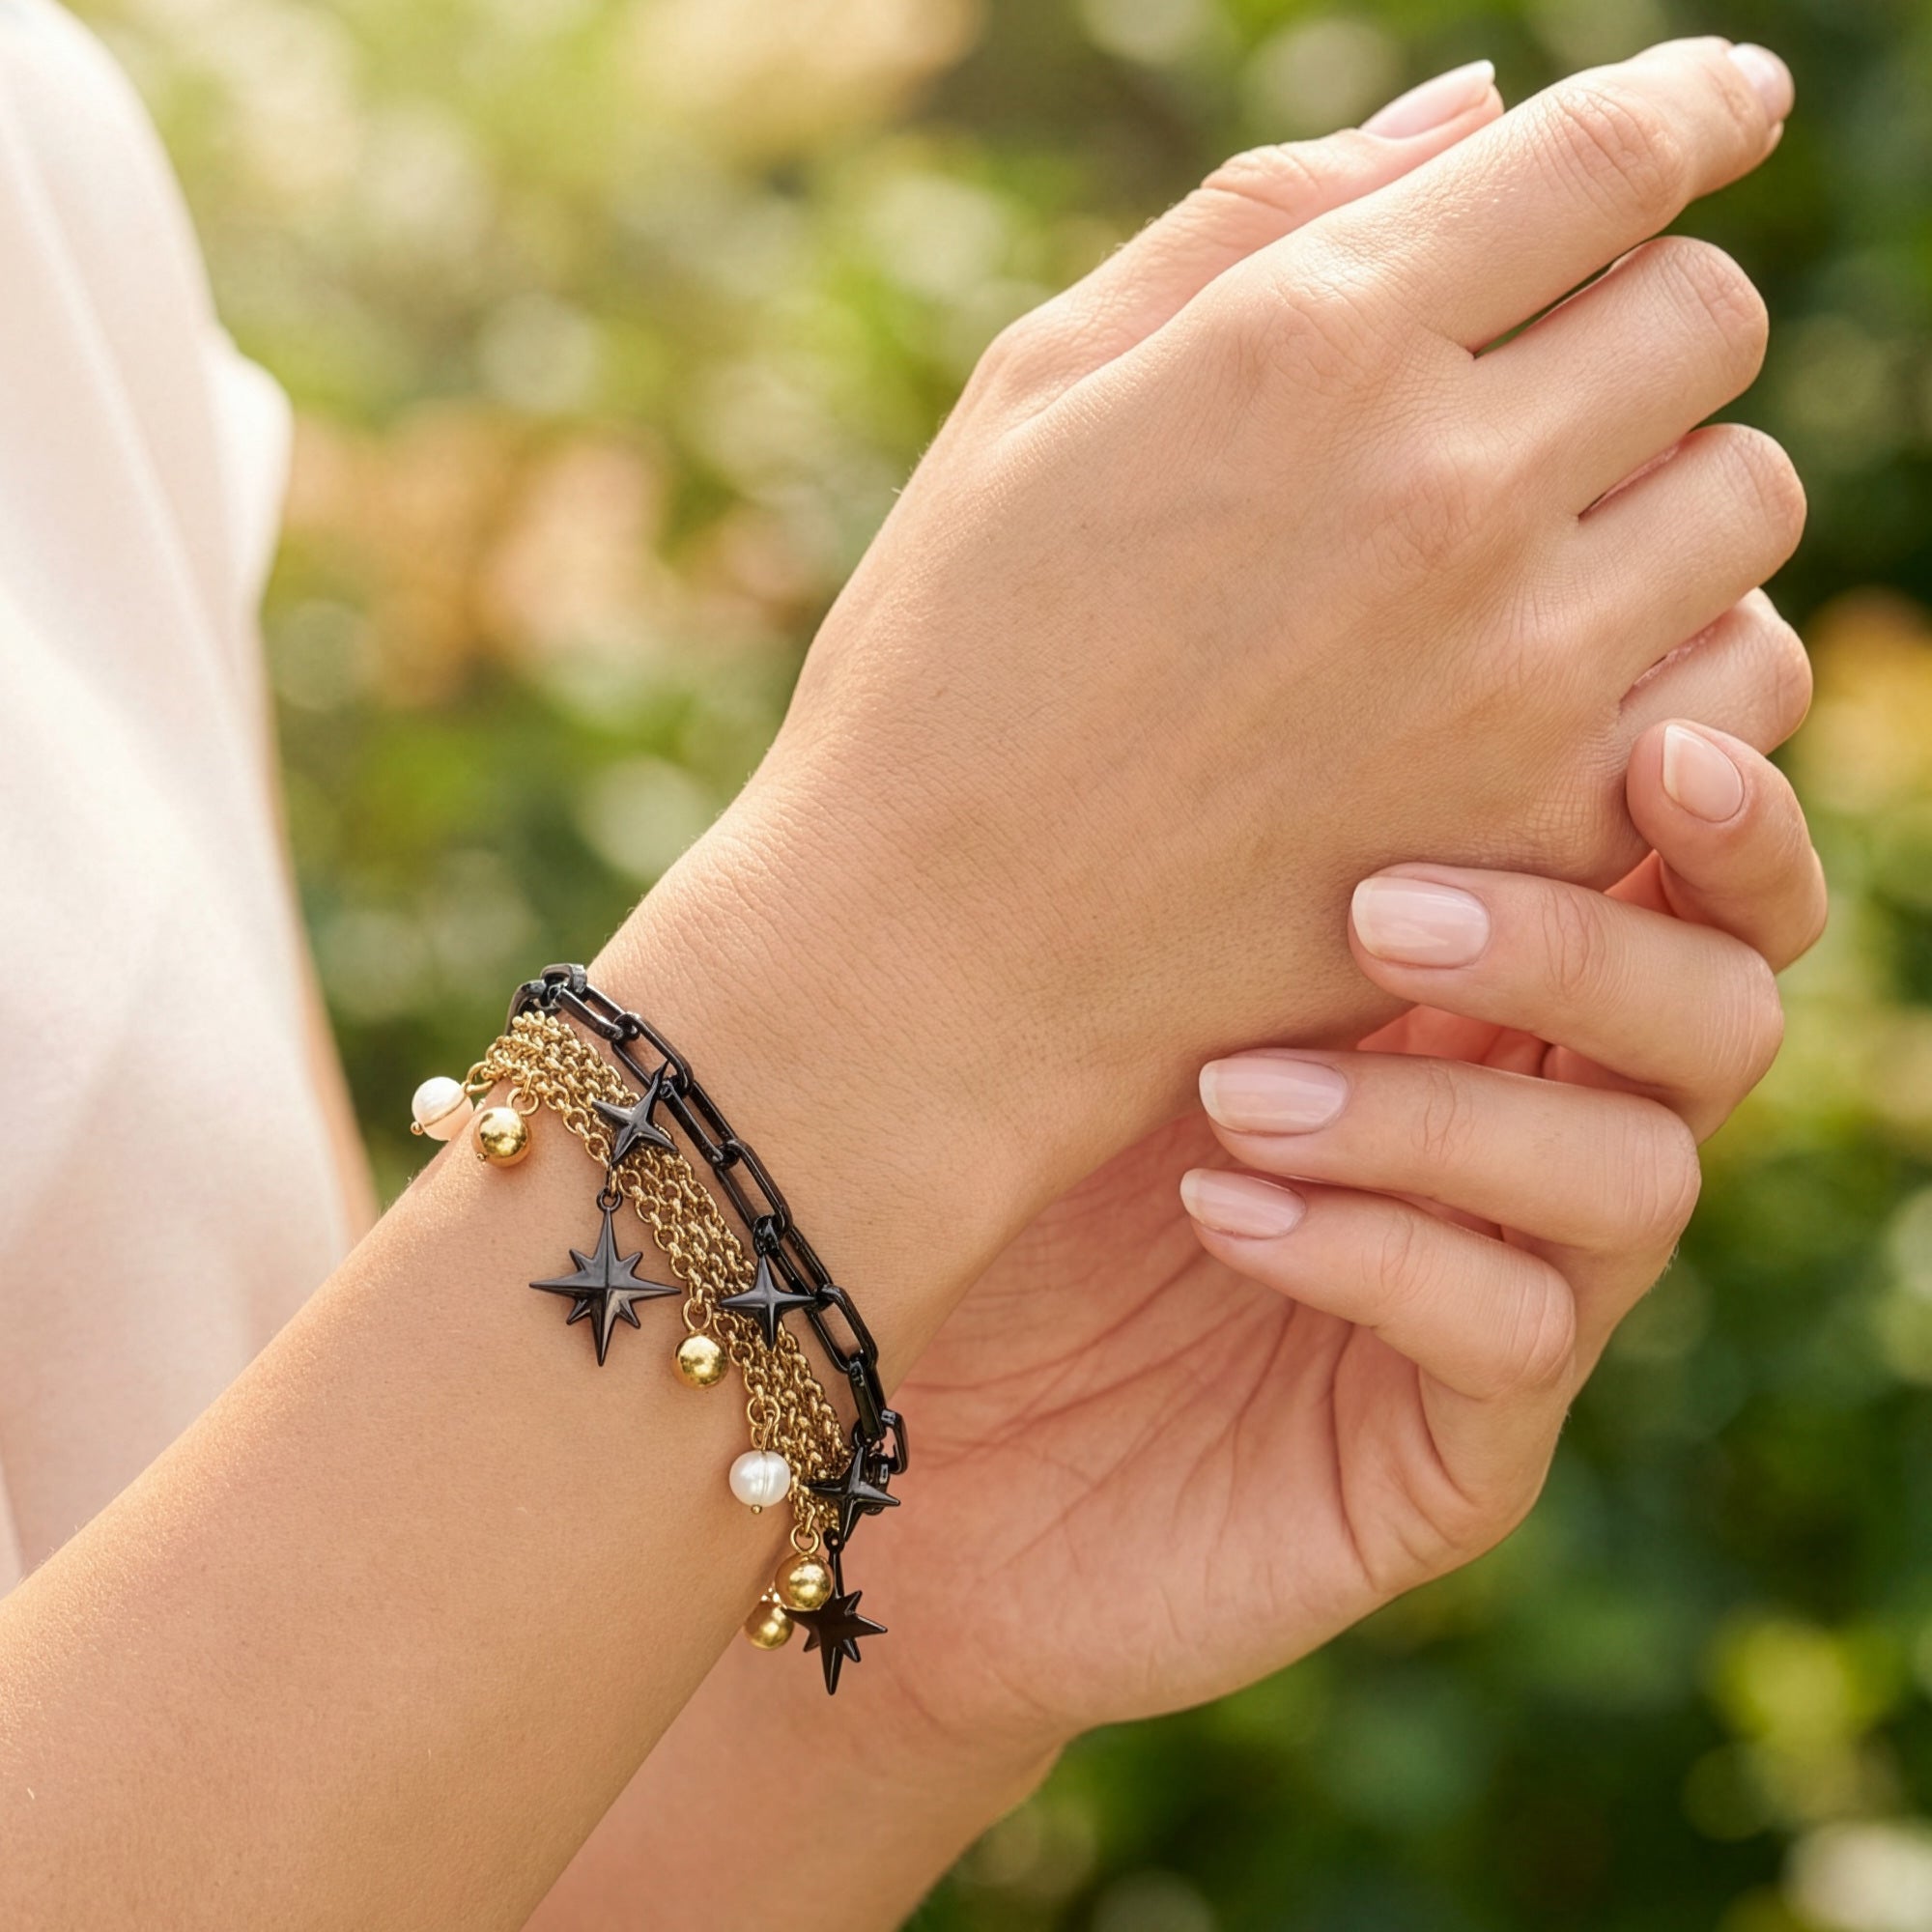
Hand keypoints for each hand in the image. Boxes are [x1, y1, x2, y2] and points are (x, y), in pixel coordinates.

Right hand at [646, 37, 1809, 1268]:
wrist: (940, 957)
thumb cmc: (949, 665)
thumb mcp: (1037, 392)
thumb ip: (1262, 220)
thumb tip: (1480, 106)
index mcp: (1308, 344)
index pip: (1614, 154)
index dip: (1694, 106)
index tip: (1725, 104)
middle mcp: (1446, 490)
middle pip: (1708, 317)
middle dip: (1650, 313)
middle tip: (1560, 371)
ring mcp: (1516, 673)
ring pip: (1749, 499)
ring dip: (1672, 488)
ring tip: (1550, 540)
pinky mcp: (1549, 830)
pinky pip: (1742, 687)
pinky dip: (1686, 656)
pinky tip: (1570, 675)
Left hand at [854, 716, 1823, 1758]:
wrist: (869, 1378)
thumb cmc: (963, 1123)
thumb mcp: (1083, 941)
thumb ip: (1223, 810)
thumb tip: (1276, 587)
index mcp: (1458, 984)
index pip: (1673, 880)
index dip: (1713, 813)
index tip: (1645, 742)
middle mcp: (1510, 1128)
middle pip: (1716, 1015)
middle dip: (1582, 947)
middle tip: (1381, 915)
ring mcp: (1498, 1296)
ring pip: (1634, 1178)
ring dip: (1442, 1112)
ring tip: (1235, 1093)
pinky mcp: (1448, 1454)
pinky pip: (1517, 1340)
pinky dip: (1385, 1254)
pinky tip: (1227, 1213)